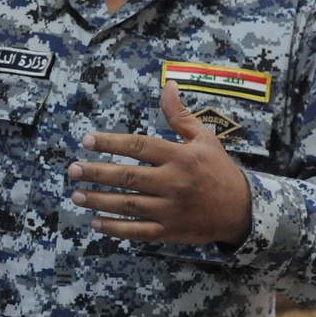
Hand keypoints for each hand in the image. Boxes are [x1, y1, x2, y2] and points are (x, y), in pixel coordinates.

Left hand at [67, 81, 251, 245]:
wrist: (243, 210)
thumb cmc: (218, 169)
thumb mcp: (204, 138)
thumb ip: (179, 115)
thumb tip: (167, 85)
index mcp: (179, 157)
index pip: (138, 146)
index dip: (111, 142)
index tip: (87, 140)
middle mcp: (173, 183)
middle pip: (128, 177)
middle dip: (97, 173)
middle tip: (72, 169)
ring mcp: (171, 210)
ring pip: (129, 205)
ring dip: (99, 200)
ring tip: (76, 194)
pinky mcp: (170, 231)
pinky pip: (139, 231)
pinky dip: (116, 229)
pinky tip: (95, 222)